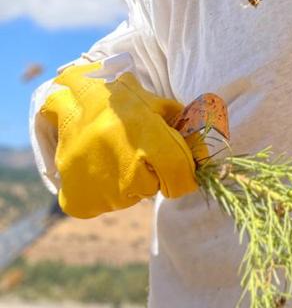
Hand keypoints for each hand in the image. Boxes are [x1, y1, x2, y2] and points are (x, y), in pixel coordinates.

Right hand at [40, 62, 199, 218]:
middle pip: (153, 187)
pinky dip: (104, 193)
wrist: (70, 103)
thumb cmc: (119, 102)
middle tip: (135, 152)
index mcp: (142, 132)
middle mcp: (118, 160)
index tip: (183, 172)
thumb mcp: (154, 105)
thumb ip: (181, 127)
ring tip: (111, 155)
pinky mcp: (77, 200)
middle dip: (152, 174)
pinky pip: (104, 206)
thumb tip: (204, 154)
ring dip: (126, 183)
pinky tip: (96, 168)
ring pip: (128, 198)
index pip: (178, 173)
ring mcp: (95, 183)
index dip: (185, 175)